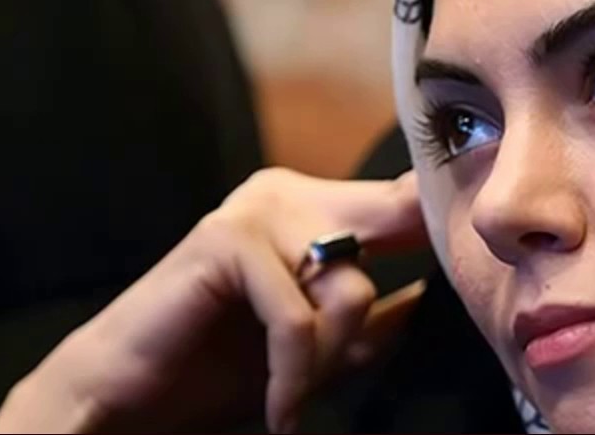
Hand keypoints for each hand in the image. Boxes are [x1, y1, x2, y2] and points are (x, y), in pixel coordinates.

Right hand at [0, 169, 427, 432]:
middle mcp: (285, 191)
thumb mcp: (320, 348)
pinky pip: (298, 314)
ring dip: (326, 357)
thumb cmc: (217, 371)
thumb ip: (375, 318)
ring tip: (290, 392)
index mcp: (310, 205)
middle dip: (378, 306)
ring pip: (350, 283)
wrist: (126, 400)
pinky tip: (277, 404)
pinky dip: (293, 371)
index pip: (401, 199)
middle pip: (394, 227)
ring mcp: (254, 209)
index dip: (437, 222)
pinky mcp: (224, 239)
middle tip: (327, 369)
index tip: (468, 259)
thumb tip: (435, 293)